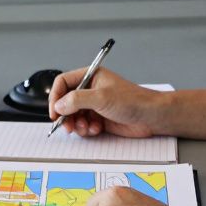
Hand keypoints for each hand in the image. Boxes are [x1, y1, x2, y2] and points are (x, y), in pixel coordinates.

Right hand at [48, 66, 167, 136]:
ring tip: (86, 128)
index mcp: (90, 76)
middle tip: (67, 126)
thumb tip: (59, 105)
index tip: (54, 111)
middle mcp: (90, 89)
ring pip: (73, 115)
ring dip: (76, 124)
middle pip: (66, 101)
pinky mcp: (99, 118)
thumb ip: (77, 100)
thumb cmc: (133, 100)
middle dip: (65, 115)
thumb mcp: (102, 97)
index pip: (63, 82)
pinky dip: (86, 129)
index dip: (56, 96)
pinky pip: (83, 125)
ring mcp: (94, 105)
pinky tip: (96, 129)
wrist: (151, 117)